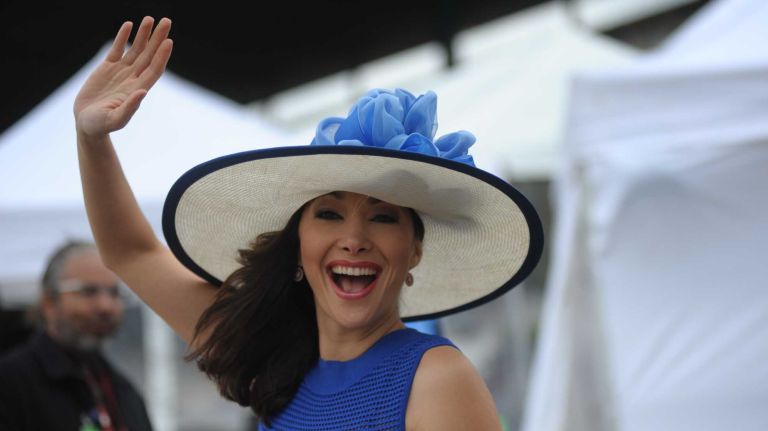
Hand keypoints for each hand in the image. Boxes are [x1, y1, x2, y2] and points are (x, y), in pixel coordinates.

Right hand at [74, 17, 172, 136]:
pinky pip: (117, 49)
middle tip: (167, 21)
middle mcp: (133, 78)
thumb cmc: (101, 125)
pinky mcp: (107, 68)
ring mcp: (121, 72)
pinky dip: (122, 37)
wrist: (86, 124)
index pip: (154, 69)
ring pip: (135, 49)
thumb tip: (143, 92)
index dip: (162, 55)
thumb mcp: (115, 119)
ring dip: (143, 34)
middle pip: (149, 54)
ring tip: (149, 19)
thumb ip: (130, 107)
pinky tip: (129, 25)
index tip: (169, 41)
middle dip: (157, 38)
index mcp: (138, 89)